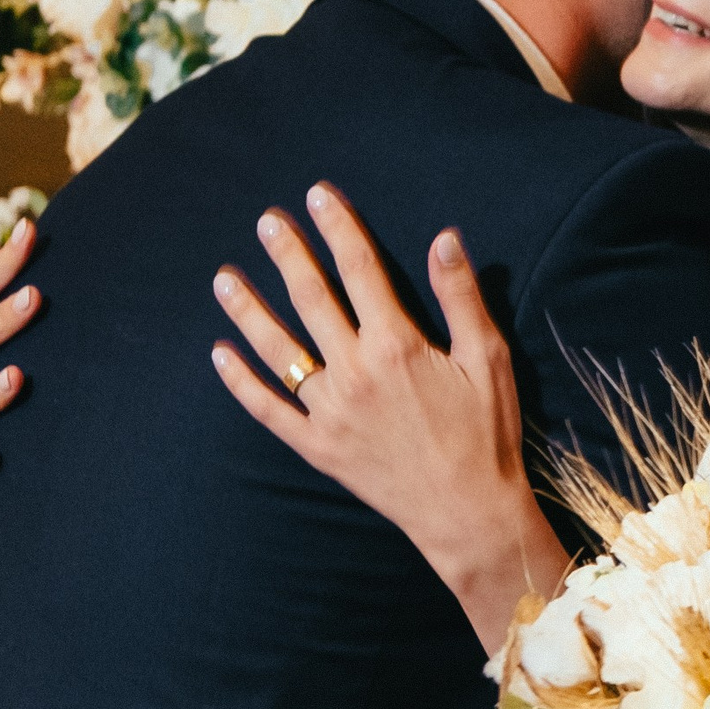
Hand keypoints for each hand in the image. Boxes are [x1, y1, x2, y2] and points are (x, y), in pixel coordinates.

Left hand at [207, 183, 567, 646]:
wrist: (468, 513)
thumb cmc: (486, 434)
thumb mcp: (489, 360)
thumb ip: (462, 298)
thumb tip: (445, 238)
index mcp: (398, 346)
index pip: (361, 270)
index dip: (339, 228)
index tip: (319, 195)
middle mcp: (355, 372)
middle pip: (312, 299)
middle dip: (288, 254)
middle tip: (267, 221)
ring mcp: (329, 411)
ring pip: (278, 349)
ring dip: (248, 310)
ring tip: (224, 277)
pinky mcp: (318, 446)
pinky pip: (268, 409)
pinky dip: (241, 382)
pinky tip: (220, 354)